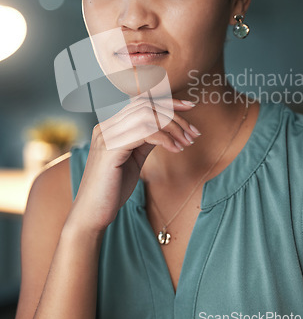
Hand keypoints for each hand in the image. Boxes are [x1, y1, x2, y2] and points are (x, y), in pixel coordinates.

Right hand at [66, 98, 198, 234]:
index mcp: (110, 127)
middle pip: (147, 106)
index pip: (141, 102)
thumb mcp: (133, 159)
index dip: (167, 102)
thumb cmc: (112, 190)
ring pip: (147, 116)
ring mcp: (106, 136)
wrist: (92, 215)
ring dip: (173, 127)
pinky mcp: (110, 150)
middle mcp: (106, 127)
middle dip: (175, 116)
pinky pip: (144, 132)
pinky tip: (176, 149)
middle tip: (194, 132)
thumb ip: (144, 141)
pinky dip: (165, 138)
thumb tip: (164, 129)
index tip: (190, 107)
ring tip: (187, 142)